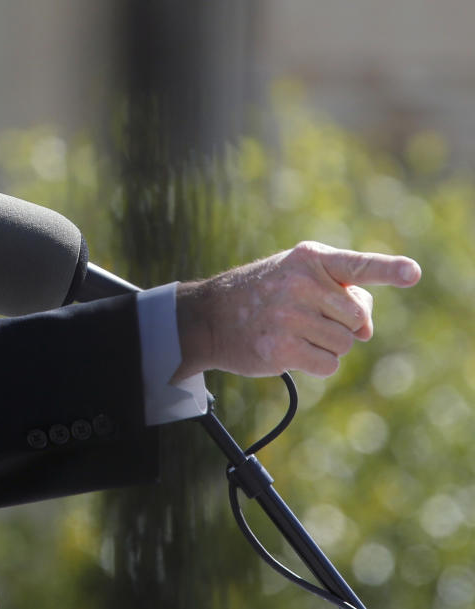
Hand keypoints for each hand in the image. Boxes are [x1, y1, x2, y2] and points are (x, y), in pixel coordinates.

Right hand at [172, 241, 421, 380]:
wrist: (209, 317)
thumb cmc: (263, 294)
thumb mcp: (299, 277)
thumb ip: (342, 294)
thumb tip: (367, 331)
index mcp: (309, 258)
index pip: (357, 265)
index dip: (389, 269)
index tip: (413, 273)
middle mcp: (299, 283)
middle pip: (357, 319)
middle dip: (341, 324)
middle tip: (307, 316)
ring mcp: (288, 316)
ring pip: (345, 344)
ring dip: (326, 345)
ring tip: (293, 332)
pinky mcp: (280, 348)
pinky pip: (328, 364)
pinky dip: (315, 363)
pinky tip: (288, 349)